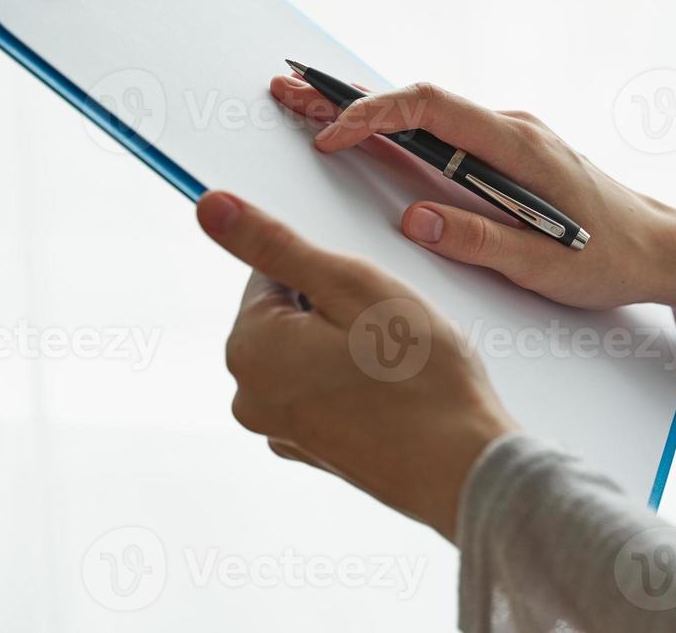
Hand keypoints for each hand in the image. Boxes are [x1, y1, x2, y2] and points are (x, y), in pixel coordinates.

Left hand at [196, 190, 517, 541]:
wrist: (464, 467)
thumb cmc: (420, 379)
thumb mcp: (349, 285)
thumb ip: (274, 244)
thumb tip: (211, 208)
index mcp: (248, 349)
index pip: (272, 273)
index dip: (329, 273)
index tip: (366, 298)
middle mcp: (251, 396)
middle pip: (288, 314)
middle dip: (337, 309)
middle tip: (387, 330)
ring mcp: (282, 430)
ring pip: (310, 352)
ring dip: (350, 345)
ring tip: (395, 364)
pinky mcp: (314, 449)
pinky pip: (326, 391)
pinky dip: (356, 383)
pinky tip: (394, 393)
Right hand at [271, 76, 675, 315]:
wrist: (662, 246)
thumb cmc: (611, 256)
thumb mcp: (544, 263)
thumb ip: (477, 239)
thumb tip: (412, 219)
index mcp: (517, 146)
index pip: (429, 109)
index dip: (372, 116)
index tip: (329, 138)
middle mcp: (510, 128)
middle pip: (417, 100)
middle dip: (350, 97)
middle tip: (289, 92)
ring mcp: (508, 137)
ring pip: (426, 114)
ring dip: (367, 110)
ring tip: (308, 107)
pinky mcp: (506, 153)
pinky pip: (442, 131)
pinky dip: (396, 128)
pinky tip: (365, 132)